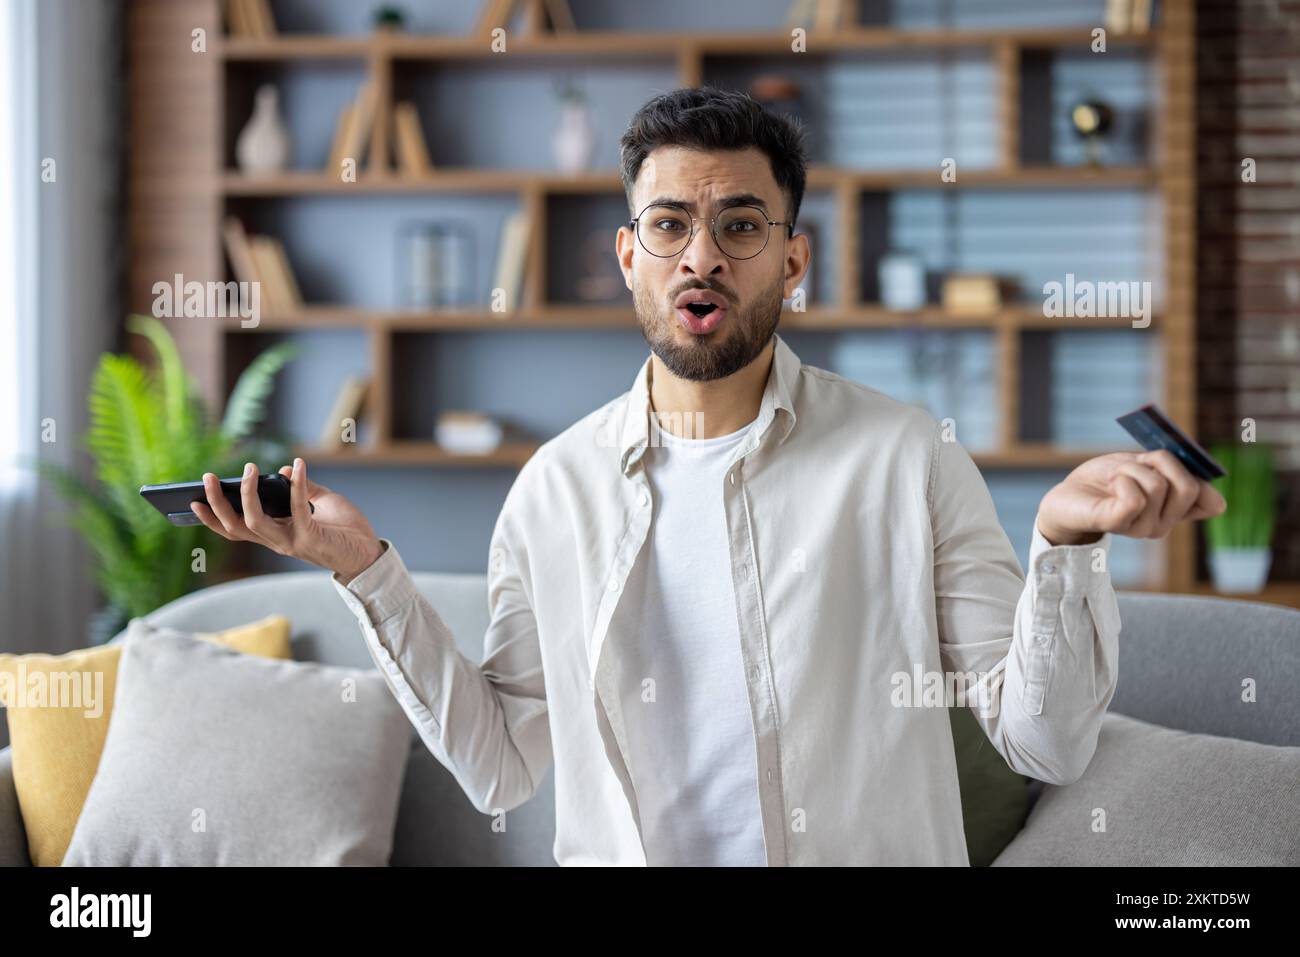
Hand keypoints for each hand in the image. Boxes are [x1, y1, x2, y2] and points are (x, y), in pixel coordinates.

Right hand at [189, 458, 383, 583]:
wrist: (370, 553)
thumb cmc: (344, 530)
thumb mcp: (322, 503)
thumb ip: (302, 489)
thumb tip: (284, 471)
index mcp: (274, 534)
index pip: (235, 529)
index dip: (212, 518)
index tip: (192, 499)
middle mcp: (277, 541)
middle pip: (235, 527)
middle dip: (217, 504)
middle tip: (207, 478)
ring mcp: (291, 542)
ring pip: (255, 522)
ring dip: (248, 494)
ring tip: (249, 469)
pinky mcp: (310, 537)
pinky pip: (296, 508)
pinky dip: (297, 485)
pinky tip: (298, 466)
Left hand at [1036, 449, 1226, 545]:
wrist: (1067, 495)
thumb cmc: (1105, 480)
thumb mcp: (1145, 466)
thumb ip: (1174, 472)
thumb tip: (1216, 497)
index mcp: (1173, 512)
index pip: (1210, 502)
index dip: (1197, 476)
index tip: (1165, 464)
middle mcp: (1162, 525)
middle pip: (1188, 487)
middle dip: (1161, 463)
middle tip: (1134, 466)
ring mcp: (1141, 528)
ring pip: (1157, 485)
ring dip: (1132, 468)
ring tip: (1114, 478)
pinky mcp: (1118, 524)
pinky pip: (1135, 498)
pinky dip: (1122, 479)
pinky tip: (1110, 486)